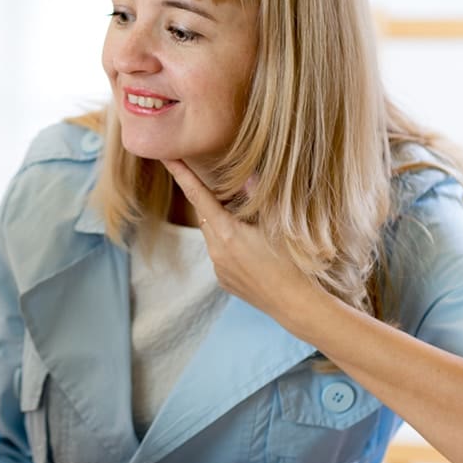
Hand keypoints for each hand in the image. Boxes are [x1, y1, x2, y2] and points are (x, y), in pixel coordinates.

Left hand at [161, 159, 320, 319]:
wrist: (296, 304)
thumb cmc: (294, 261)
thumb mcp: (279, 223)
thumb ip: (259, 196)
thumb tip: (246, 176)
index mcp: (227, 233)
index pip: (198, 196)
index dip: (181, 174)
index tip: (166, 157)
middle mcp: (216, 251)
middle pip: (206, 215)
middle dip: (214, 202)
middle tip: (233, 194)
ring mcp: (218, 268)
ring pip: (213, 236)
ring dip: (225, 225)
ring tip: (253, 229)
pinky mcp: (223, 281)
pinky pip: (220, 255)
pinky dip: (230, 246)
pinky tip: (254, 253)